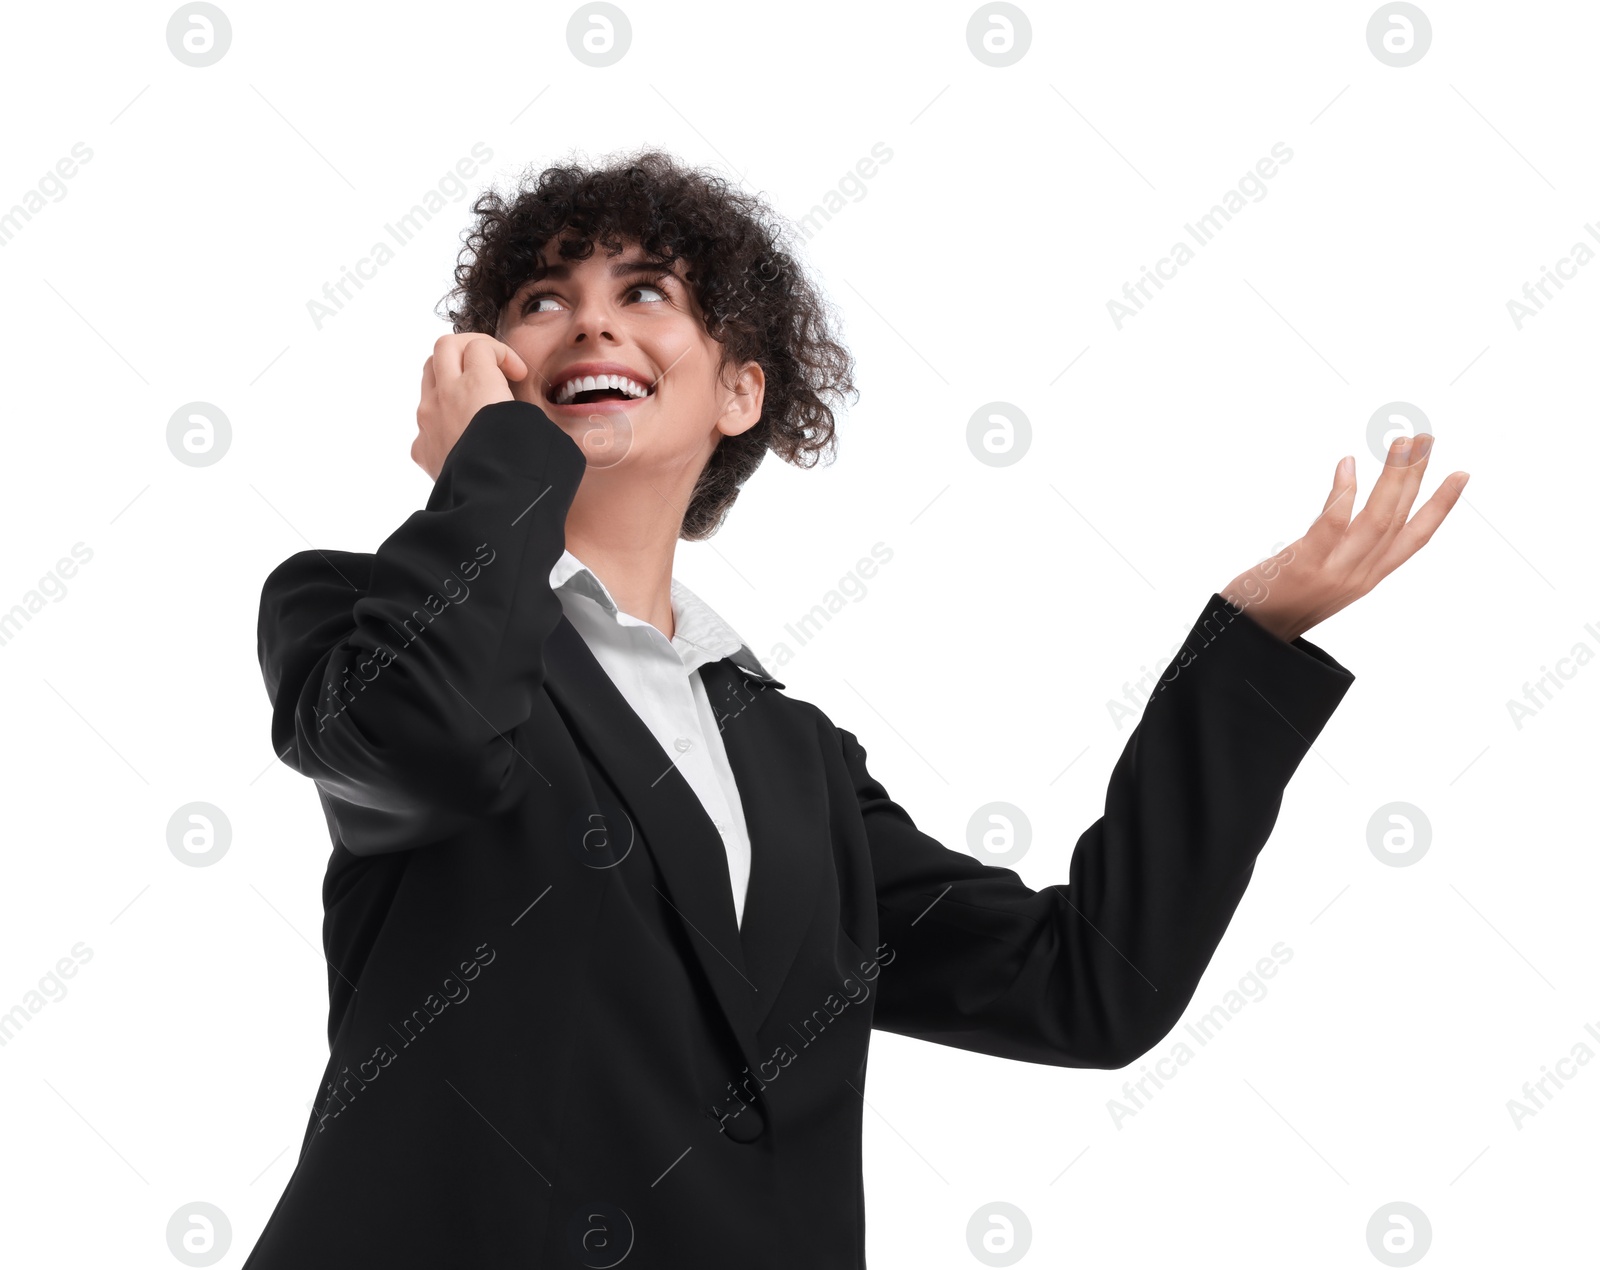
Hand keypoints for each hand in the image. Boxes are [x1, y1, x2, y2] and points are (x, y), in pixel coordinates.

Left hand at [412, 333, 528, 480]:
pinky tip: (463, 434)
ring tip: (473, 394)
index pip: (480, 346)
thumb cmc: (522, 470)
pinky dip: (442, 413)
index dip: (504, 353)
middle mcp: (446, 396)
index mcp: (477, 386)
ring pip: (429, 375)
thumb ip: (523, 406)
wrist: (491, 510)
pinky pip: (426, 417)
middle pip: (445, 347)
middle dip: (468, 347)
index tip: (518, 375)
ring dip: (451, 374)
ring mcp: (428, 420)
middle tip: (488, 363)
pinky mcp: (421, 446)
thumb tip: (520, 407)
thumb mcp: (538, 428)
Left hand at [1222, 434, 1468, 642]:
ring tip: (1402, 443)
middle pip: (1399, 519)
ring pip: (1377, 519)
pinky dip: (1343, 493)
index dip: (1441, 506)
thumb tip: (1350, 516)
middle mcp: (1359, 575)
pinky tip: (1348, 464)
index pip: (1414, 538)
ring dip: (1393, 478)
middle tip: (1425, 438)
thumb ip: (1344, 551)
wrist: (1250, 636)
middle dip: (1416, 477)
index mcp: (1368, 577)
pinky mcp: (1305, 567)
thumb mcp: (1326, 578)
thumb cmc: (1281, 602)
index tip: (1460, 475)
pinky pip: (1332, 525)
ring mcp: (1334, 572)